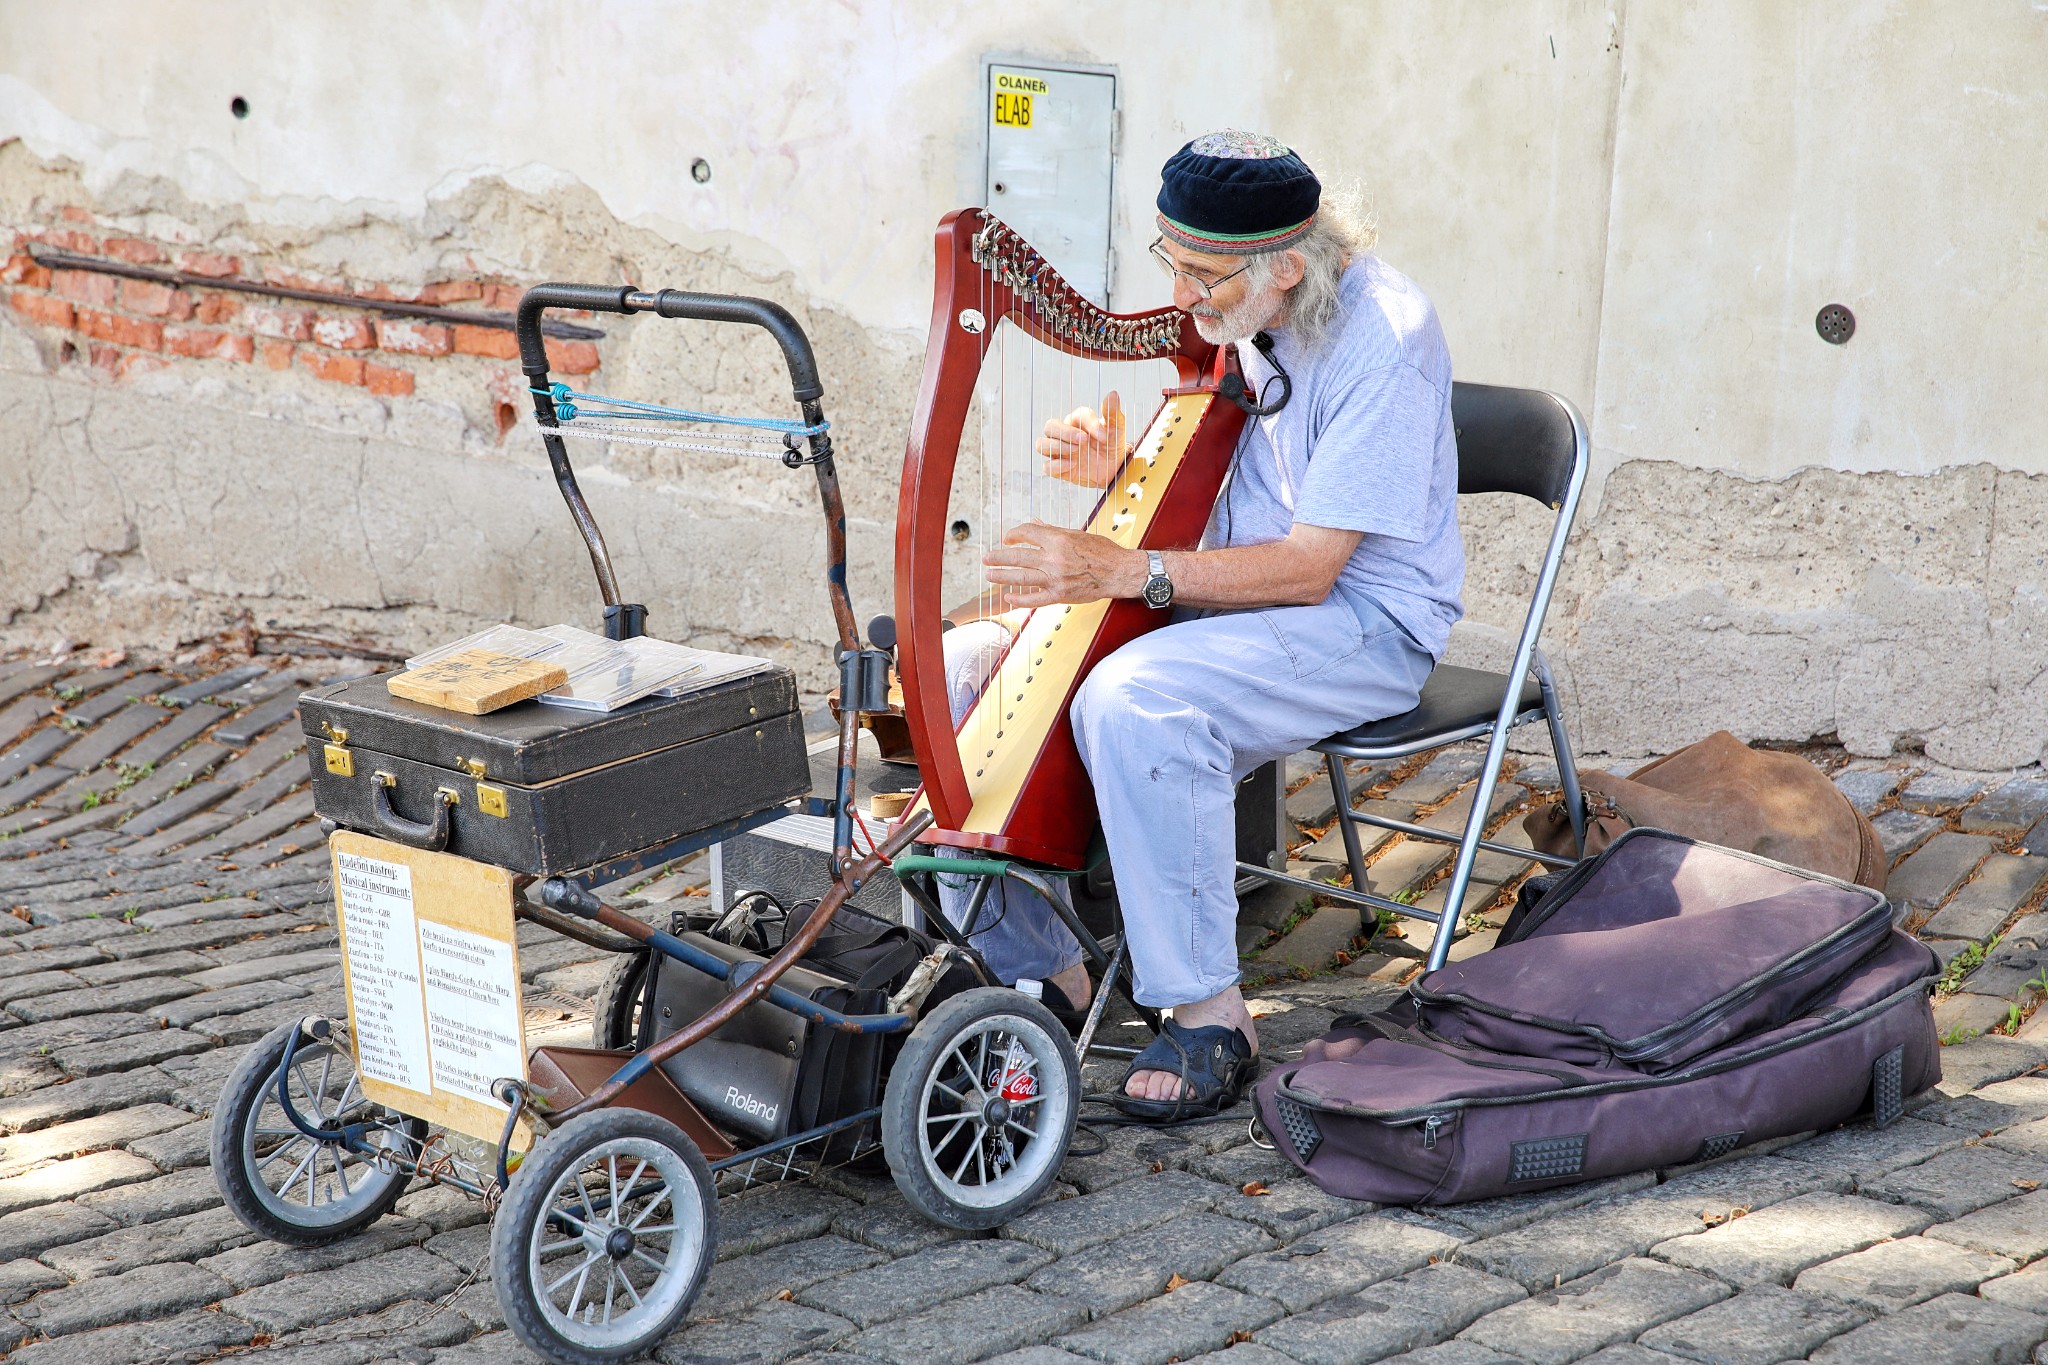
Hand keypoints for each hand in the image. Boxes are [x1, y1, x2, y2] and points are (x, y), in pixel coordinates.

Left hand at [982, 521, 1145, 607]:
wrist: (1118, 572)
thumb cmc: (1101, 551)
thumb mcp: (1076, 534)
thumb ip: (1052, 530)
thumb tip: (1034, 523)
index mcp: (1058, 539)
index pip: (1027, 533)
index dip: (1013, 534)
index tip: (1007, 538)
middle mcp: (1054, 558)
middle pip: (1018, 556)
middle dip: (999, 557)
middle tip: (986, 558)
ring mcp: (1055, 578)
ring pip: (1021, 577)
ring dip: (1002, 576)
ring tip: (989, 575)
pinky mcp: (1059, 595)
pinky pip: (1033, 599)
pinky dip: (1018, 599)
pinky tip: (1007, 597)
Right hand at [1035, 391, 1125, 487]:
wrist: (1113, 467)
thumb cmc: (1111, 443)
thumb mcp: (1116, 427)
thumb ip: (1112, 412)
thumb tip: (1113, 394)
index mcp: (1077, 421)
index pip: (1077, 416)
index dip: (1089, 424)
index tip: (1103, 436)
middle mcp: (1063, 433)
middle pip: (1049, 426)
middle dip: (1065, 433)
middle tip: (1084, 440)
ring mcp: (1058, 451)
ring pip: (1041, 444)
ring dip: (1057, 447)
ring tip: (1076, 451)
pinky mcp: (1057, 468)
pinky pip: (1046, 466)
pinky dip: (1057, 465)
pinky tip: (1073, 465)